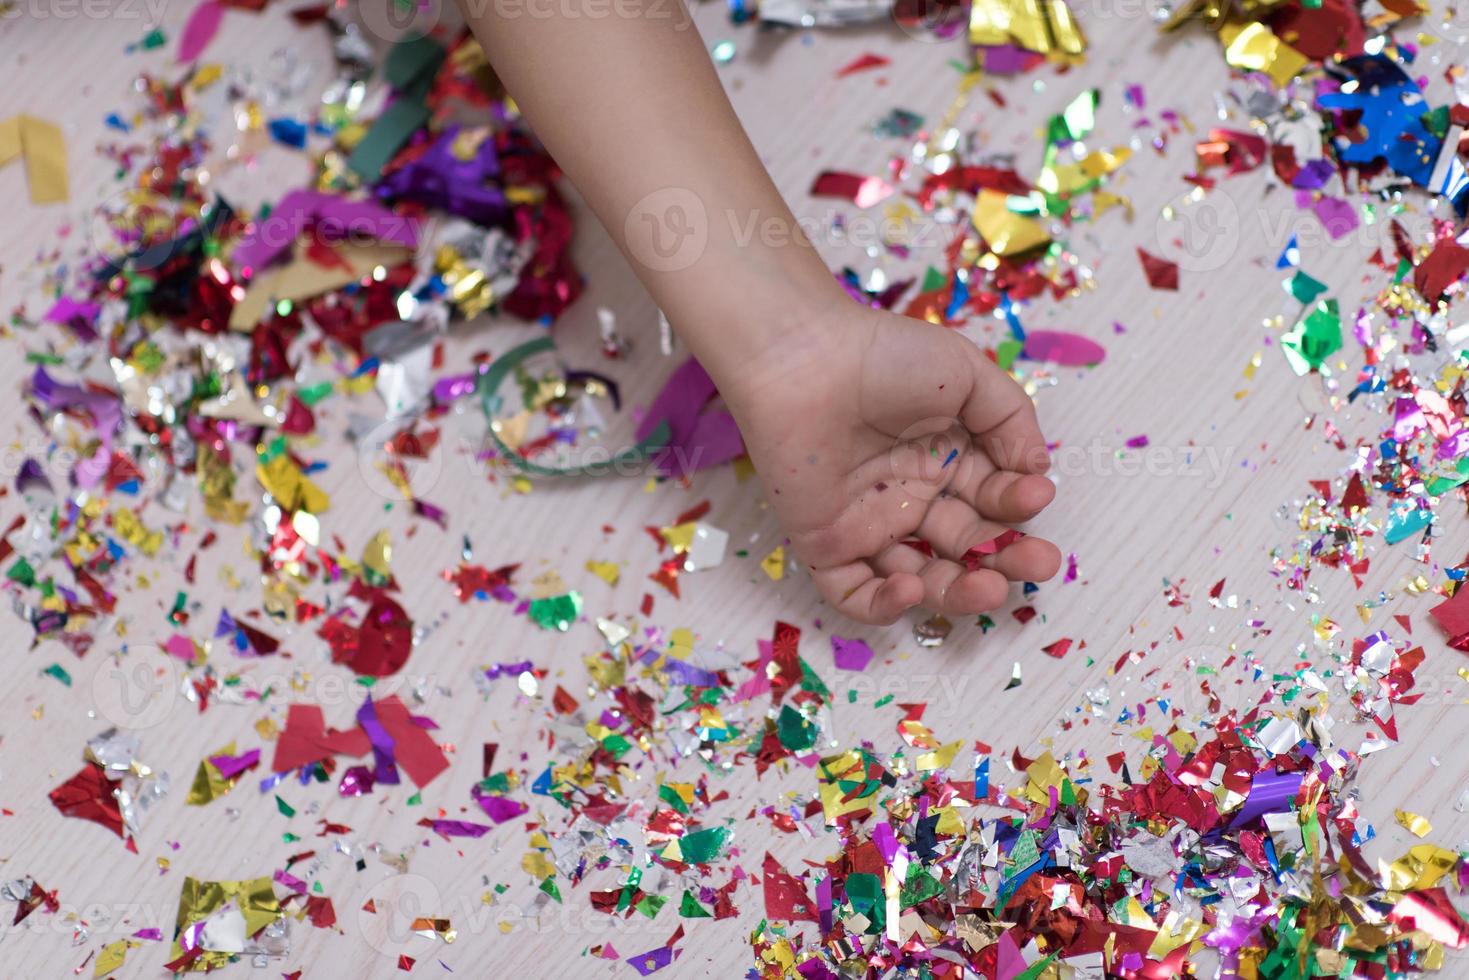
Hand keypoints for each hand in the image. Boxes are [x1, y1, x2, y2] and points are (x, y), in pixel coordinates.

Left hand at [718, 302, 1060, 624]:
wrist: (802, 358)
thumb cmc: (882, 356)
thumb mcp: (965, 374)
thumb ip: (1011, 420)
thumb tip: (1040, 470)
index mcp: (945, 458)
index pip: (994, 500)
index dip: (1018, 504)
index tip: (1034, 494)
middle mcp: (911, 496)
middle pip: (968, 547)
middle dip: (1007, 560)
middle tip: (1037, 565)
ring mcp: (869, 524)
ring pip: (922, 579)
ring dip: (960, 592)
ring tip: (989, 588)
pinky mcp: (826, 544)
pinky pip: (855, 593)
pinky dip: (884, 605)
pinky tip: (914, 587)